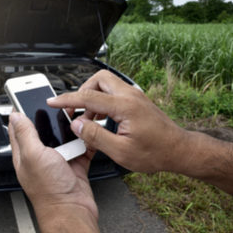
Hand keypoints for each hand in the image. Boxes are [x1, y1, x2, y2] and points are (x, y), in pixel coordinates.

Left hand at [8, 112, 97, 218]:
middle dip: (52, 116)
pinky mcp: (75, 165)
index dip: (21, 111)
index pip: (18, 128)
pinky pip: (82, 147)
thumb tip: (15, 116)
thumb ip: (25, 134)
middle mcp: (41, 157)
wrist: (72, 212)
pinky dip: (87, 140)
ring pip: (65, 136)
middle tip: (60, 104)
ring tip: (77, 116)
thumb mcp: (33, 155)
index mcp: (25, 154)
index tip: (26, 96)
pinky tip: (89, 133)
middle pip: (45, 129)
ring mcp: (59, 161)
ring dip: (72, 127)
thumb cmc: (49, 190)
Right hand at [47, 70, 197, 173]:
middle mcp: (130, 96)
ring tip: (88, 119)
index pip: (88, 96)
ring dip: (93, 97)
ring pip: (106, 84)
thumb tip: (77, 124)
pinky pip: (114, 93)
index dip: (67, 100)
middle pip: (99, 79)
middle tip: (75, 110)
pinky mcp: (137, 101)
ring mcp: (135, 96)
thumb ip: (95, 136)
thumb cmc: (155, 153)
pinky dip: (103, 101)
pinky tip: (101, 120)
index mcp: (125, 106)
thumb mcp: (121, 151)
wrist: (179, 150)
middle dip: (83, 91)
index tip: (53, 102)